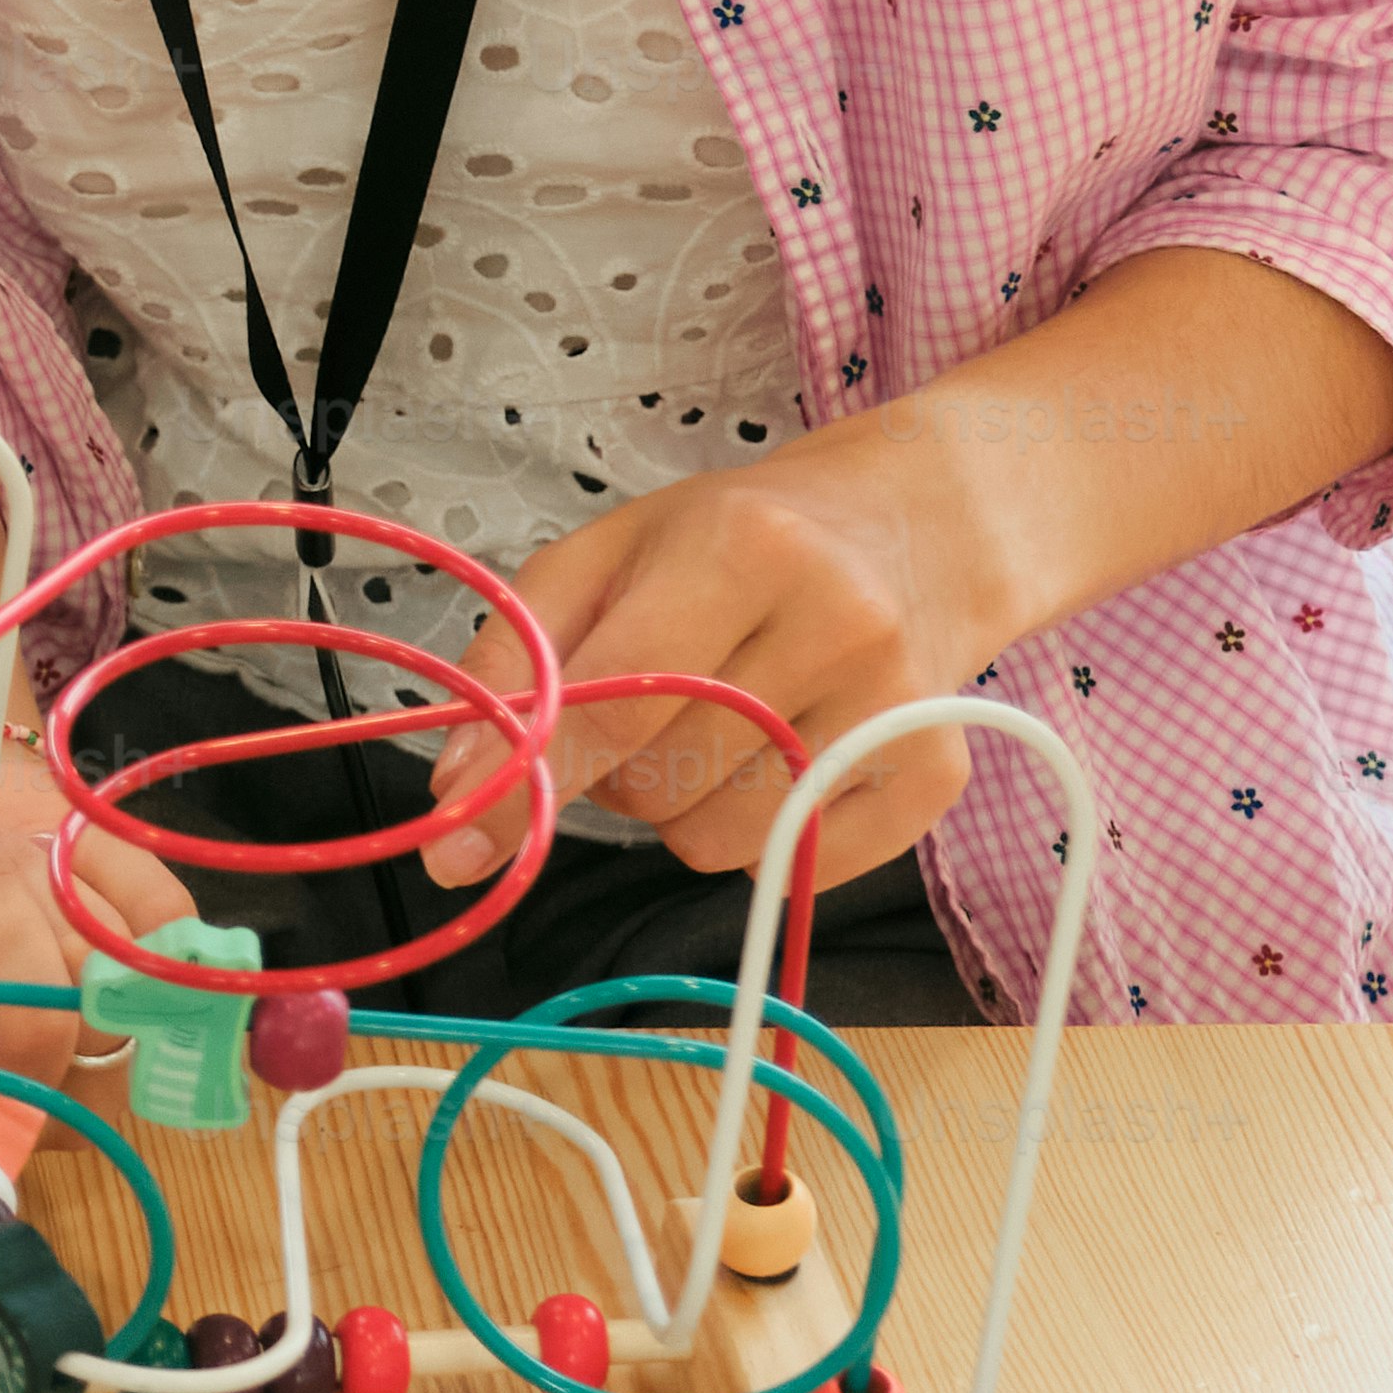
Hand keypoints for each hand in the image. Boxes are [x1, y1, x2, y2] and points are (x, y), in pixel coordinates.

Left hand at [413, 419, 990, 893]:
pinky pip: (795, 868)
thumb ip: (520, 652)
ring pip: (720, 841)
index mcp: (745, 548)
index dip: (527, 781)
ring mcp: (897, 707)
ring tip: (720, 726)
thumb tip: (459, 780)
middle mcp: (837, 624)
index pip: (615, 701)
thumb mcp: (612, 551)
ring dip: (684, 809)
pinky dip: (759, 834)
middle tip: (649, 711)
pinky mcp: (938, 776)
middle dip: (617, 774)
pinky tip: (779, 757)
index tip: (453, 846)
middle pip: (660, 783)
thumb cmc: (746, 536)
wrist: (924, 524)